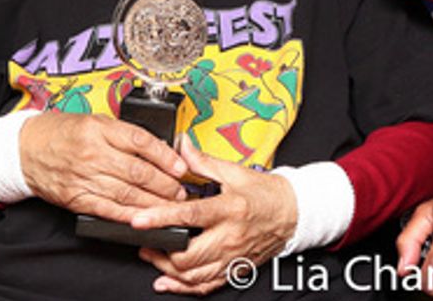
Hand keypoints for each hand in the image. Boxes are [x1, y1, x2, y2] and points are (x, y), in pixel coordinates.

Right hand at [18, 111, 186, 221]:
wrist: (24, 150)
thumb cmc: (61, 133)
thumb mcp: (94, 121)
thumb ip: (122, 134)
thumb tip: (158, 149)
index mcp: (99, 129)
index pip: (141, 141)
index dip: (165, 156)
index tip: (181, 166)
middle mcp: (92, 153)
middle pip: (138, 171)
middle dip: (165, 184)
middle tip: (181, 191)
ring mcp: (84, 177)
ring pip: (127, 194)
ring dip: (153, 203)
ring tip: (171, 206)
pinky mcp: (77, 198)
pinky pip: (108, 209)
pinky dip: (129, 216)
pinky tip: (145, 218)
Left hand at [133, 138, 297, 294]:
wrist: (293, 213)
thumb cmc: (265, 193)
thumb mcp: (234, 172)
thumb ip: (203, 162)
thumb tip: (182, 145)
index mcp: (229, 209)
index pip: (190, 216)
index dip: (161, 218)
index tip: (139, 219)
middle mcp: (230, 237)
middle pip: (187, 256)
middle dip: (159, 251)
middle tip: (144, 240)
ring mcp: (232, 257)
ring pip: (192, 276)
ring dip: (166, 269)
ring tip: (153, 255)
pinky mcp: (234, 269)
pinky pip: (205, 286)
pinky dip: (183, 287)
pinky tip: (167, 281)